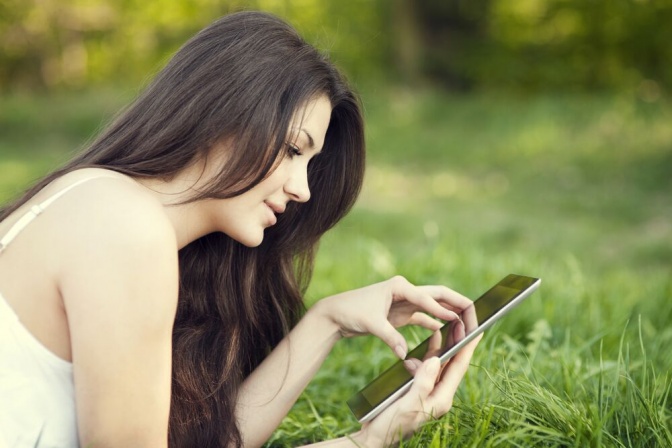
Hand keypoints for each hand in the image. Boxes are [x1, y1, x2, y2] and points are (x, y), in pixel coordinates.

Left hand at [317, 276, 472, 358]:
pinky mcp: (401, 313)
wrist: (334, 314)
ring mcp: (405, 301)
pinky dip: (436, 325)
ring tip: (466, 328)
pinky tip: (447, 334)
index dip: (444, 310)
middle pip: (439, 295)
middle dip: (458, 305)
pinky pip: (424, 318)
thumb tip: (405, 356)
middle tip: (476, 317)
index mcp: (400, 286)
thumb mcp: (371, 324)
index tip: (458, 320)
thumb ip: (390, 338)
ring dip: (450, 316)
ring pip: (435, 306)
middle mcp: (406, 291)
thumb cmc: (350, 312)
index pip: (428, 297)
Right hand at [354, 334, 481, 446]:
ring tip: (446, 327)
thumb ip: (423, 382)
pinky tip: (426, 346)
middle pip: (452, 363)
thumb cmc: (391, 424)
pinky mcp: (417, 389)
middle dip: (458, 342)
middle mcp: (438, 394)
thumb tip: (436, 360)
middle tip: (462, 321)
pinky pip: (426, 369)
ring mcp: (428, 391)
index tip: (476, 330)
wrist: (375, 438)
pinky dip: (426, 355)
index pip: (458, 368)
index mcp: (441, 399)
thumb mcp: (409, 404)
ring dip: (442, 347)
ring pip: (439, 364)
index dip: (467, 347)